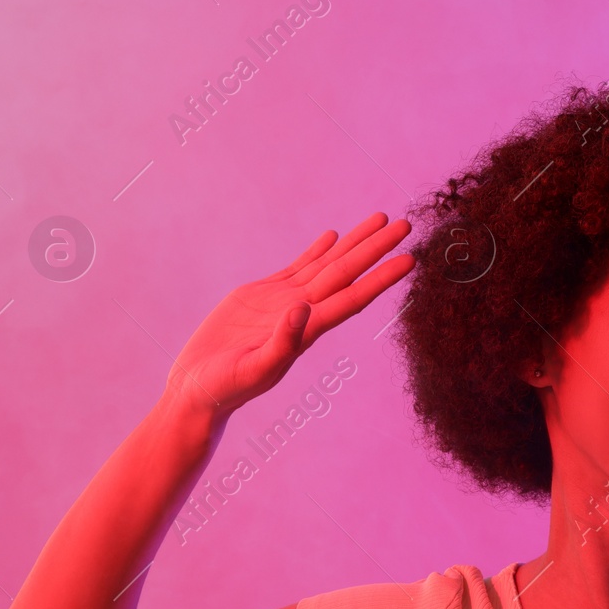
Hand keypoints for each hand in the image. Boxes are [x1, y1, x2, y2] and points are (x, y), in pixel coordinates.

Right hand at [165, 212, 414, 418]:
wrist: (199, 389)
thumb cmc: (226, 388)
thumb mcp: (254, 369)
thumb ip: (282, 343)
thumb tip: (303, 310)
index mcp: (308, 331)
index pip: (353, 298)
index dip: (381, 279)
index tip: (409, 260)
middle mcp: (304, 313)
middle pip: (347, 273)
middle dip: (376, 248)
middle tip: (406, 224)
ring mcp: (285, 302)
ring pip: (327, 265)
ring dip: (354, 243)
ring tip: (379, 219)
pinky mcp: (263, 295)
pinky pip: (298, 267)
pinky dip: (317, 251)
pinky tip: (334, 236)